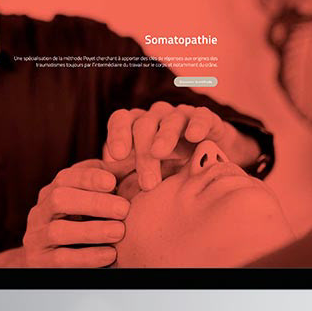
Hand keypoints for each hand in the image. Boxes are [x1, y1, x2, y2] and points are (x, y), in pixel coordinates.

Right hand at [21, 159, 129, 266]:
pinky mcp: (40, 262)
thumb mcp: (93, 199)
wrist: (53, 264)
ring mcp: (37, 238)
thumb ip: (113, 178)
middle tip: (124, 209)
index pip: (66, 177)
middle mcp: (40, 212)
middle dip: (93, 202)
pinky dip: (87, 257)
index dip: (89, 178)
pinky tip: (110, 254)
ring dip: (92, 230)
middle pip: (59, 199)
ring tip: (119, 231)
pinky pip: (61, 259)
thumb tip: (138, 155)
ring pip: (58, 231)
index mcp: (53, 192)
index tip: (112, 182)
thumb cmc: (83, 224)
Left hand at [106, 101, 234, 190]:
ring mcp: (181, 116)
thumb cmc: (166, 170)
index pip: (121, 121)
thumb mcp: (143, 174)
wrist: (208, 161)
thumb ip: (124, 179)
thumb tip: (103, 194)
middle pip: (144, 126)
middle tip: (147, 182)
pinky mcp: (207, 119)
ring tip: (159, 153)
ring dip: (164, 137)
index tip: (117, 156)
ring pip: (170, 121)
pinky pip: (201, 116)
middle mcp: (156, 117)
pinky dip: (197, 124)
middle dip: (143, 153)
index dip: (117, 134)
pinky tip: (194, 136)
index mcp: (136, 126)